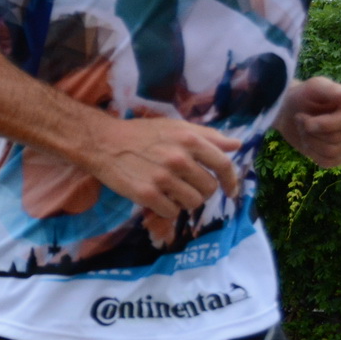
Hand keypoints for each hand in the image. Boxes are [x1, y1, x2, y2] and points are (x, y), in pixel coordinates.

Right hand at [80, 117, 240, 218]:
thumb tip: (237, 144)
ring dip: (185, 202)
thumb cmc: (141, 133)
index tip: (230, 190)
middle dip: (202, 191)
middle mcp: (179, 159)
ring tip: (171, 193)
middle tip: (188, 187)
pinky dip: (167, 209)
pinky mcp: (146, 194)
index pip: (223, 165)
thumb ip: (208, 136)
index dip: (231, 181)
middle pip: (209, 189)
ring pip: (193, 203)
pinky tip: (158, 199)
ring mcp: (162, 178)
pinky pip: (171, 212)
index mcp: (189, 140)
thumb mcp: (176, 127)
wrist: (103, 142)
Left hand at [276, 76, 340, 167]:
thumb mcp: (314, 87)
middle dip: (312, 131)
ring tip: (303, 129)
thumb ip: (330, 90)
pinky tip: (308, 142)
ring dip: (310, 141)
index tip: (304, 119)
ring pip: (332, 151)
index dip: (325, 124)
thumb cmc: (304, 95)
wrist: (289, 111)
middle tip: (301, 119)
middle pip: (339, 138)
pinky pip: (329, 162)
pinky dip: (313, 154)